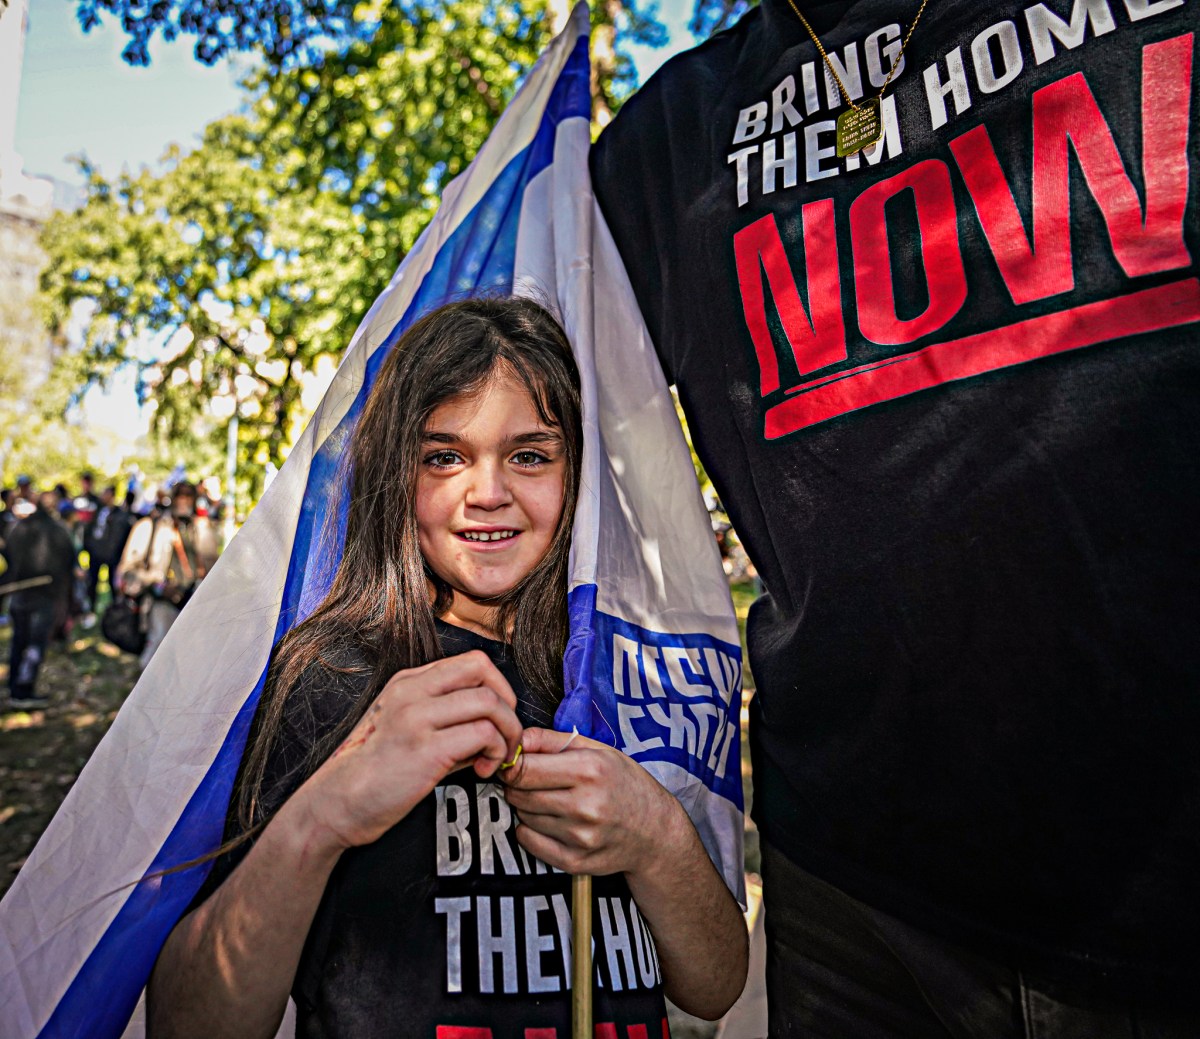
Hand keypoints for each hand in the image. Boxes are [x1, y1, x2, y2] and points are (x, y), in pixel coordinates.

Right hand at [291, 650, 522, 853]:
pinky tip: (482, 770)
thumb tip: (493, 727)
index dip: (498, 686)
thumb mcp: (408, 731)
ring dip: (507, 732)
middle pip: (483, 670)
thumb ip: (448, 721)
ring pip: (489, 703)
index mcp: (408, 683)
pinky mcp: (424, 749)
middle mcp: (411, 692)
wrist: (335, 805)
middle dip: (508, 704)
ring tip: (497, 757)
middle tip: (506, 736)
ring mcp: (415, 718)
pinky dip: (496, 752)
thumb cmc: (374, 774)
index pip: (471, 661)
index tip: (500, 717)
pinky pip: (482, 734)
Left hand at [502, 727, 683, 876]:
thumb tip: (515, 740)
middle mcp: (585, 805)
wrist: (655, 832)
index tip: (513, 763)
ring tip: (552, 800)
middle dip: (517, 784)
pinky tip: (552, 821)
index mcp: (590, 770)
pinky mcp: (575, 861)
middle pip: (518, 793)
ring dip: (527, 806)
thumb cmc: (624, 784)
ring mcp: (580, 837)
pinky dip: (530, 829)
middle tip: (533, 780)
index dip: (511, 764)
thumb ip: (551, 740)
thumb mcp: (597, 750)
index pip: (523, 769)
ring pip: (522, 816)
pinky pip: (527, 841)